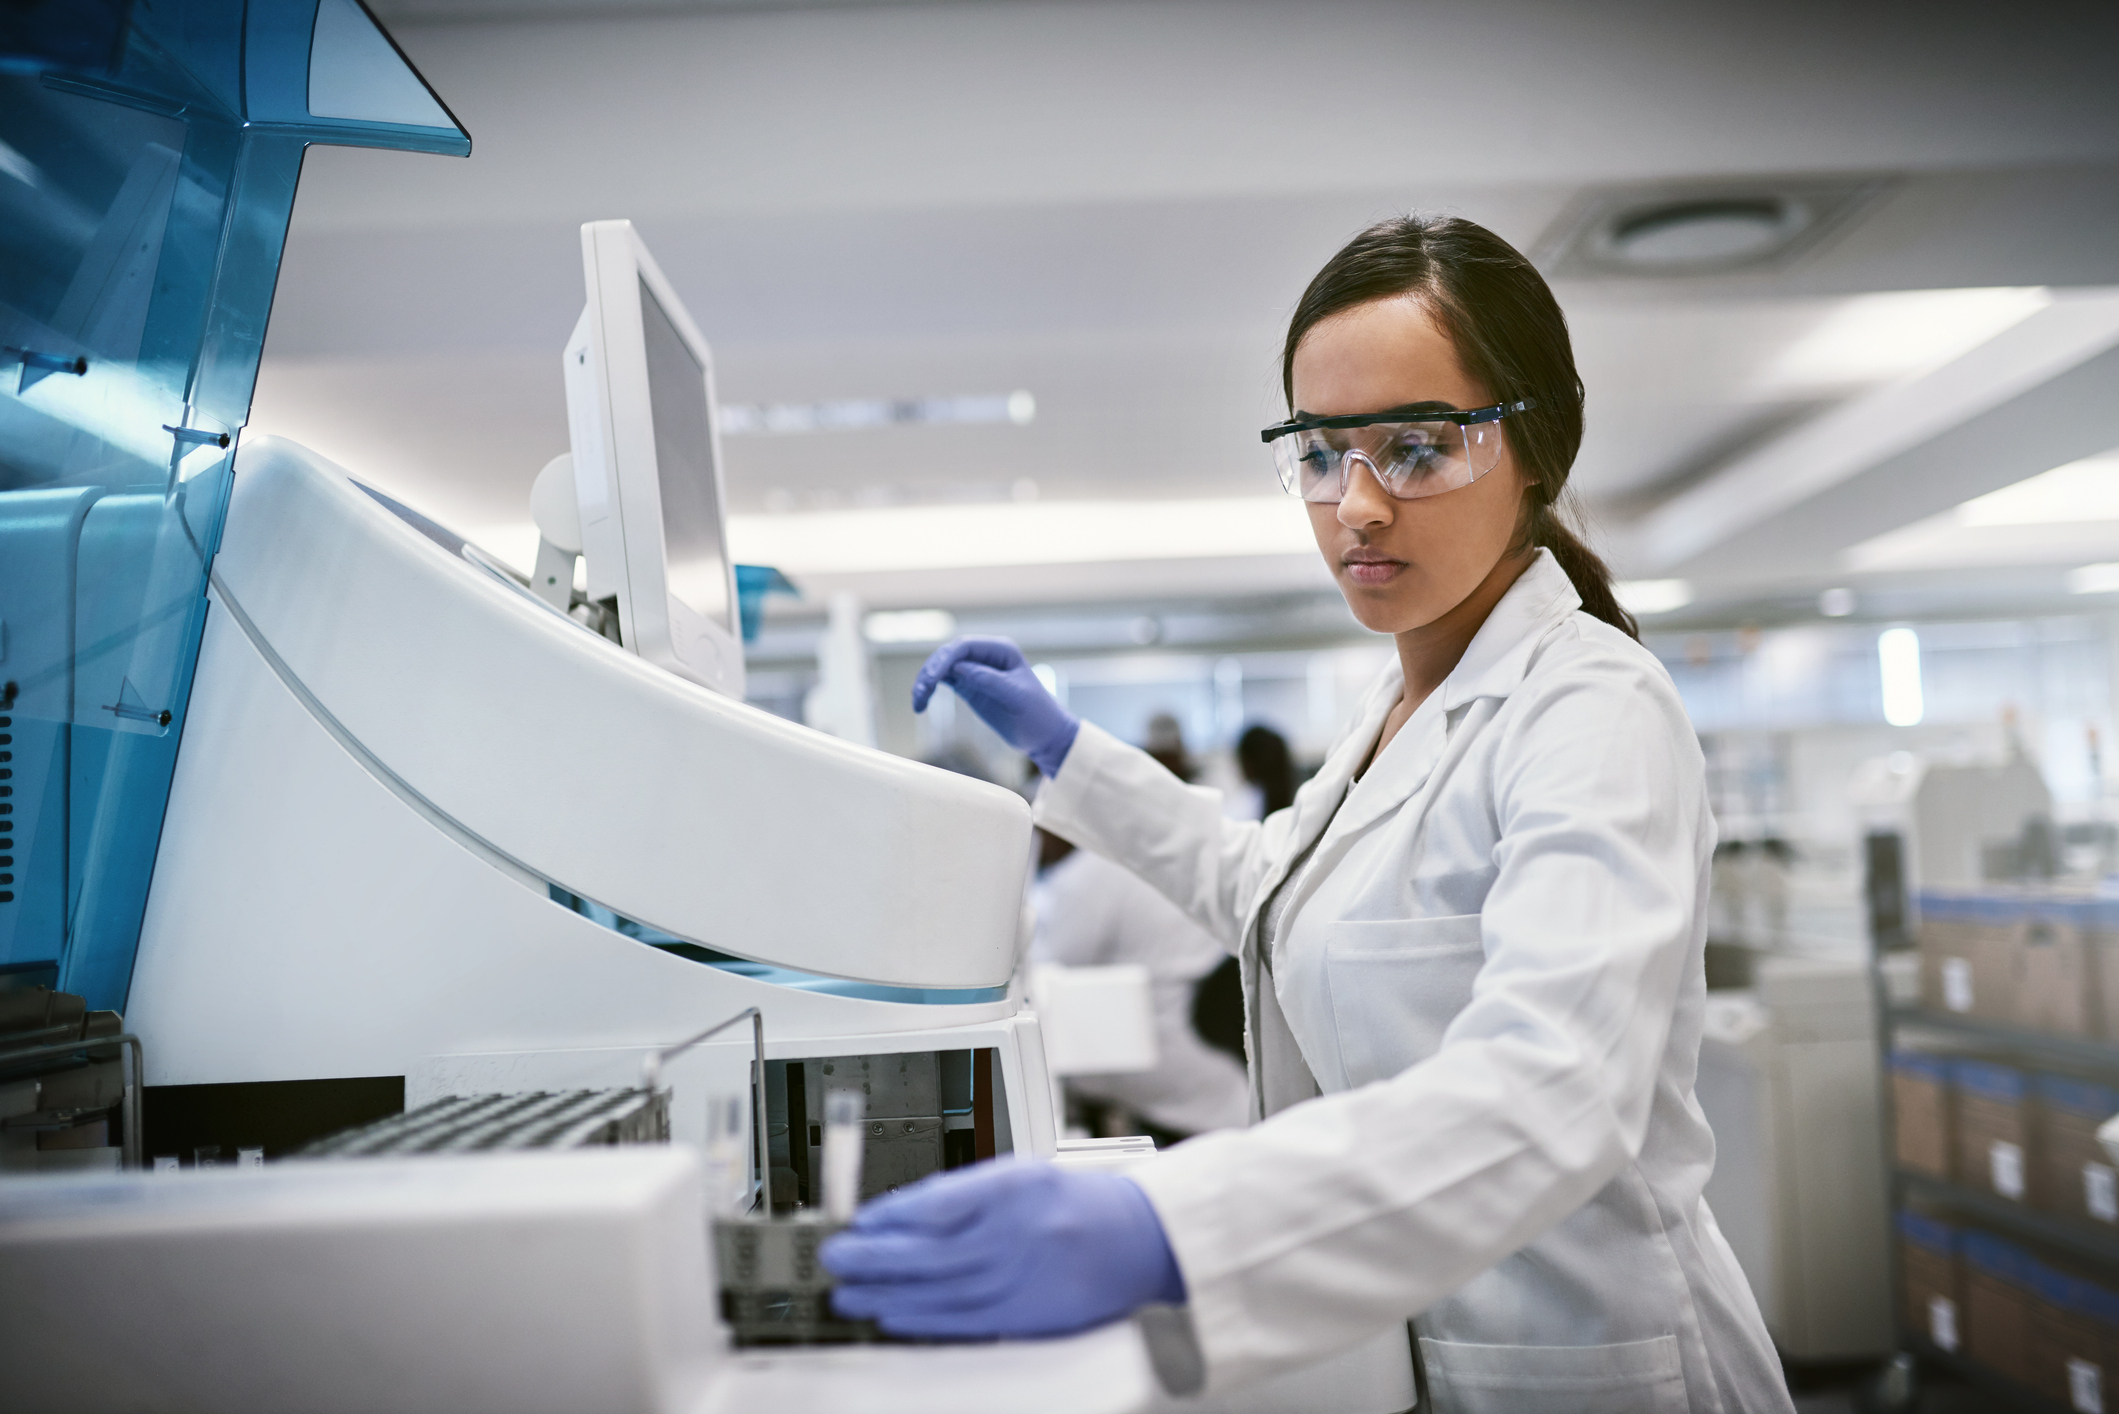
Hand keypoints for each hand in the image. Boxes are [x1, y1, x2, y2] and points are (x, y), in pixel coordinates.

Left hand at [820, 1160, 1185, 1338]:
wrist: (1141, 1237)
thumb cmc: (1078, 1202)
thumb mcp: (1022, 1174)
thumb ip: (965, 1192)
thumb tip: (903, 1213)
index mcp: (1015, 1188)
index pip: (937, 1202)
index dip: (891, 1215)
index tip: (858, 1220)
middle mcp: (1017, 1233)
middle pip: (930, 1250)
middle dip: (874, 1255)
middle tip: (835, 1256)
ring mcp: (1023, 1277)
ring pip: (940, 1289)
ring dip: (888, 1292)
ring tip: (849, 1292)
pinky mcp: (1029, 1315)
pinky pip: (964, 1321)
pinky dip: (923, 1319)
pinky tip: (892, 1315)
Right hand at [912, 637, 1079, 775]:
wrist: (1045, 735)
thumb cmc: (1038, 714)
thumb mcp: (1016, 697)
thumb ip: (988, 680)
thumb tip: (958, 668)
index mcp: (1002, 651)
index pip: (965, 646)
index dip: (945, 659)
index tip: (933, 678)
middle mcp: (986, 656)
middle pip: (949, 655)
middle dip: (931, 671)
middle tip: (920, 693)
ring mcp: (976, 671)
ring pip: (942, 668)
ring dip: (926, 682)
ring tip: (917, 702)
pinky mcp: (970, 687)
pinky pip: (944, 681)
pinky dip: (930, 690)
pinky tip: (921, 703)